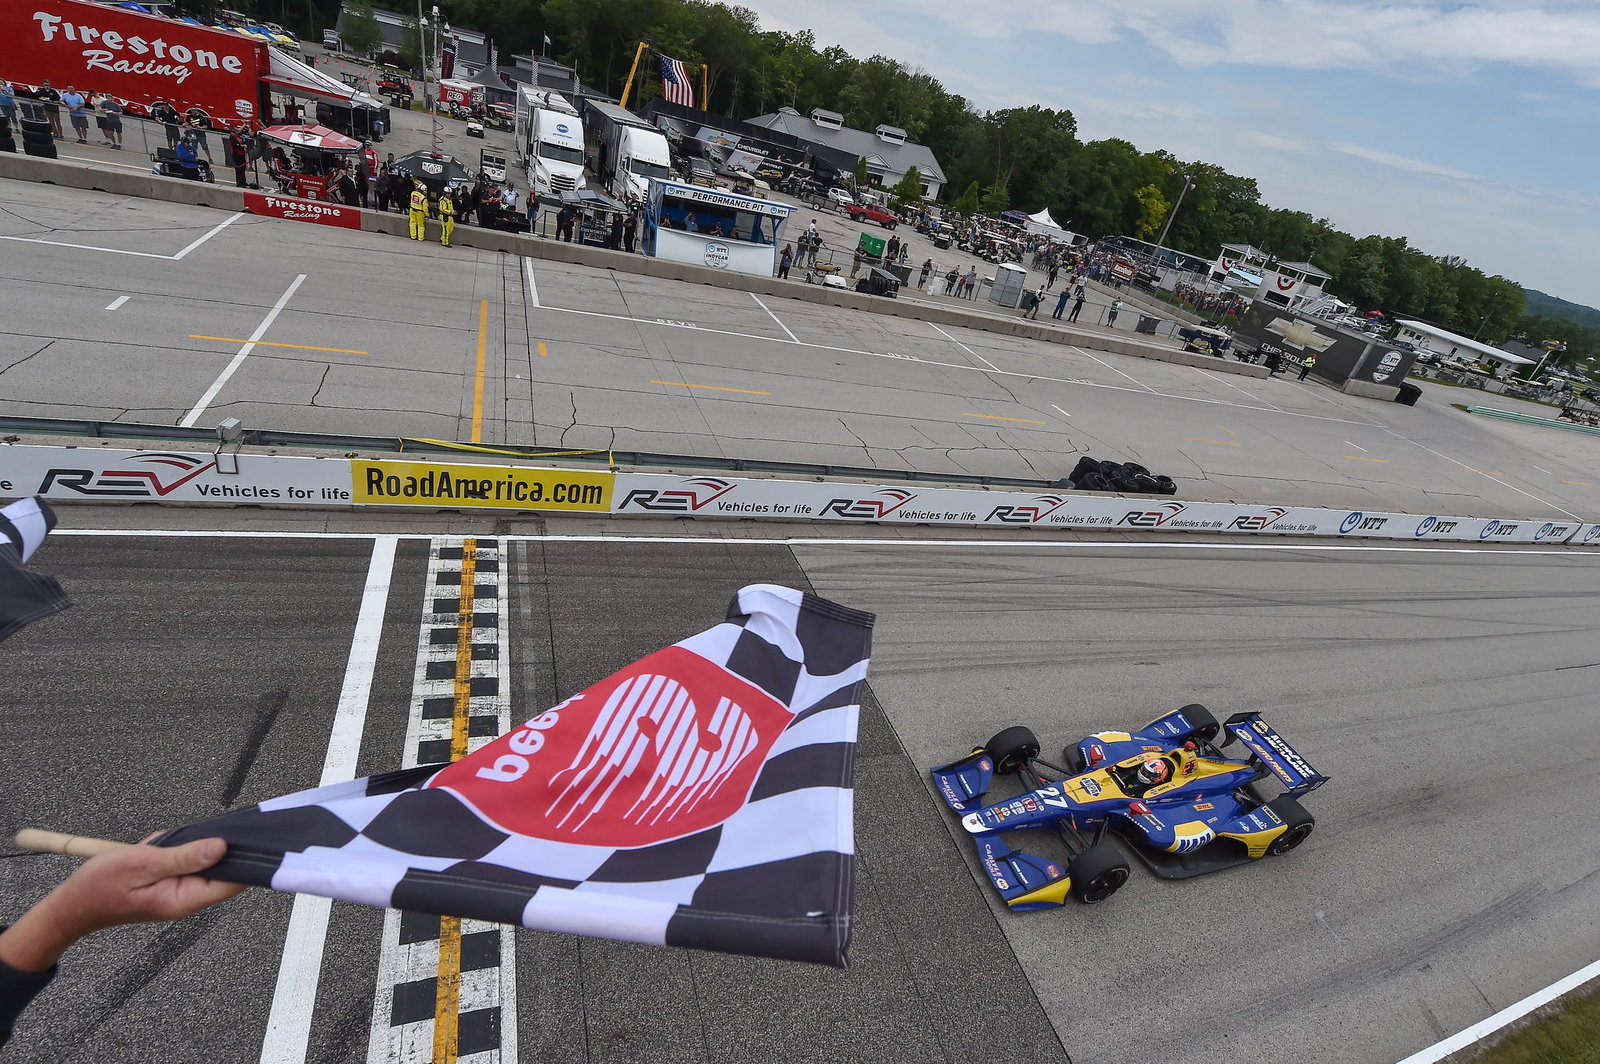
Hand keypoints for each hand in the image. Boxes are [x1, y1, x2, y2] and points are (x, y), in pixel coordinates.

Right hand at [0, 837, 245, 972]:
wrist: (71, 906)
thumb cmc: (99, 887)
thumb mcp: (141, 864)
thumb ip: (182, 856)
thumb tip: (221, 848)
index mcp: (184, 899)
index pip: (233, 882)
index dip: (248, 859)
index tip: (255, 837)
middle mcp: (187, 899)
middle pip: (222, 870)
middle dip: (211, 846)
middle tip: (184, 835)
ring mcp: (179, 892)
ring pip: (202, 861)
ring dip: (185, 846)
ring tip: (157, 846)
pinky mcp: (169, 884)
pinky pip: (183, 861)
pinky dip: (171, 849)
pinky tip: (151, 849)